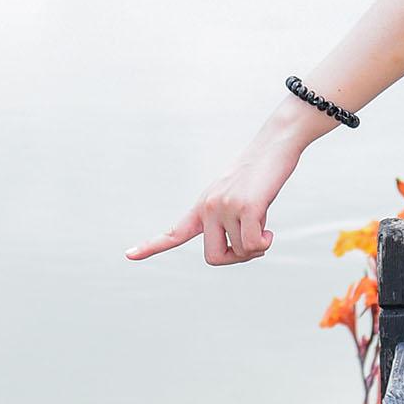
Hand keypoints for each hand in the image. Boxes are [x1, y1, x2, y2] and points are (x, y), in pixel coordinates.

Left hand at [129, 105, 318, 265]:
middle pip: (213, 257)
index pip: (174, 232)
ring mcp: (224, 206)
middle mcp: (208, 207)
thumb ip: (229, 223)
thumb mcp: (237, 200)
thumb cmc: (259, 175)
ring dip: (256, 245)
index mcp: (202, 207)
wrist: (274, 145)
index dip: (152, 246)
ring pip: (240, 251)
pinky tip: (269, 230)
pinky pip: (252, 245)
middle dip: (235, 258)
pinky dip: (263, 243)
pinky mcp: (246, 206)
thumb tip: (240, 250)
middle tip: (254, 242)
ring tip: (264, 221)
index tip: (128, 255)